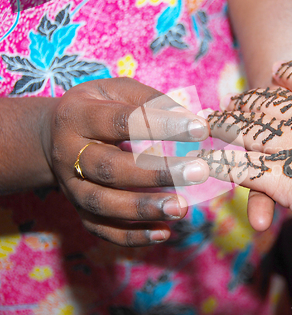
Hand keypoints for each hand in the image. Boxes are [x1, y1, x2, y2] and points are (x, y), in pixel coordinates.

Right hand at [41, 78, 209, 245]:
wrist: (53, 136)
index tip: (201, 130)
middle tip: (198, 171)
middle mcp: (69, 153)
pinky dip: (132, 236)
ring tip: (182, 208)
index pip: (122, 120)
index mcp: (78, 115)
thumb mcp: (118, 91)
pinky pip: (101, 229)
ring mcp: (71, 186)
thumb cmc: (99, 108)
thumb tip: (195, 121)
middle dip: (157, 172)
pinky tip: (164, 232)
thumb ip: (153, 101)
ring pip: (103, 204)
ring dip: (144, 209)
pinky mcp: (78, 210)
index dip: (163, 125)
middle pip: (110, 168)